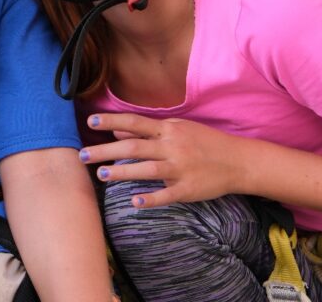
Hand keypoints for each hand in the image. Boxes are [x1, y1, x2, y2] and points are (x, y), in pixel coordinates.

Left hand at [79, 112, 248, 207]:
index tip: (91, 121)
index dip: (112, 121)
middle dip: (106, 151)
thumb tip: (117, 131)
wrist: (239, 161)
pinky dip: (150, 198)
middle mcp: (172, 147)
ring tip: (102, 174)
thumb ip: (148, 131)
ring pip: (147, 170)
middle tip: (82, 155)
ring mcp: (180, 169)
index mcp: (168, 130)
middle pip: (134, 147)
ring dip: (123, 172)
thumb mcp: (177, 130)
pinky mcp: (188, 189)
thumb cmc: (205, 142)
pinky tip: (133, 201)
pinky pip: (167, 195)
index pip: (135, 123)